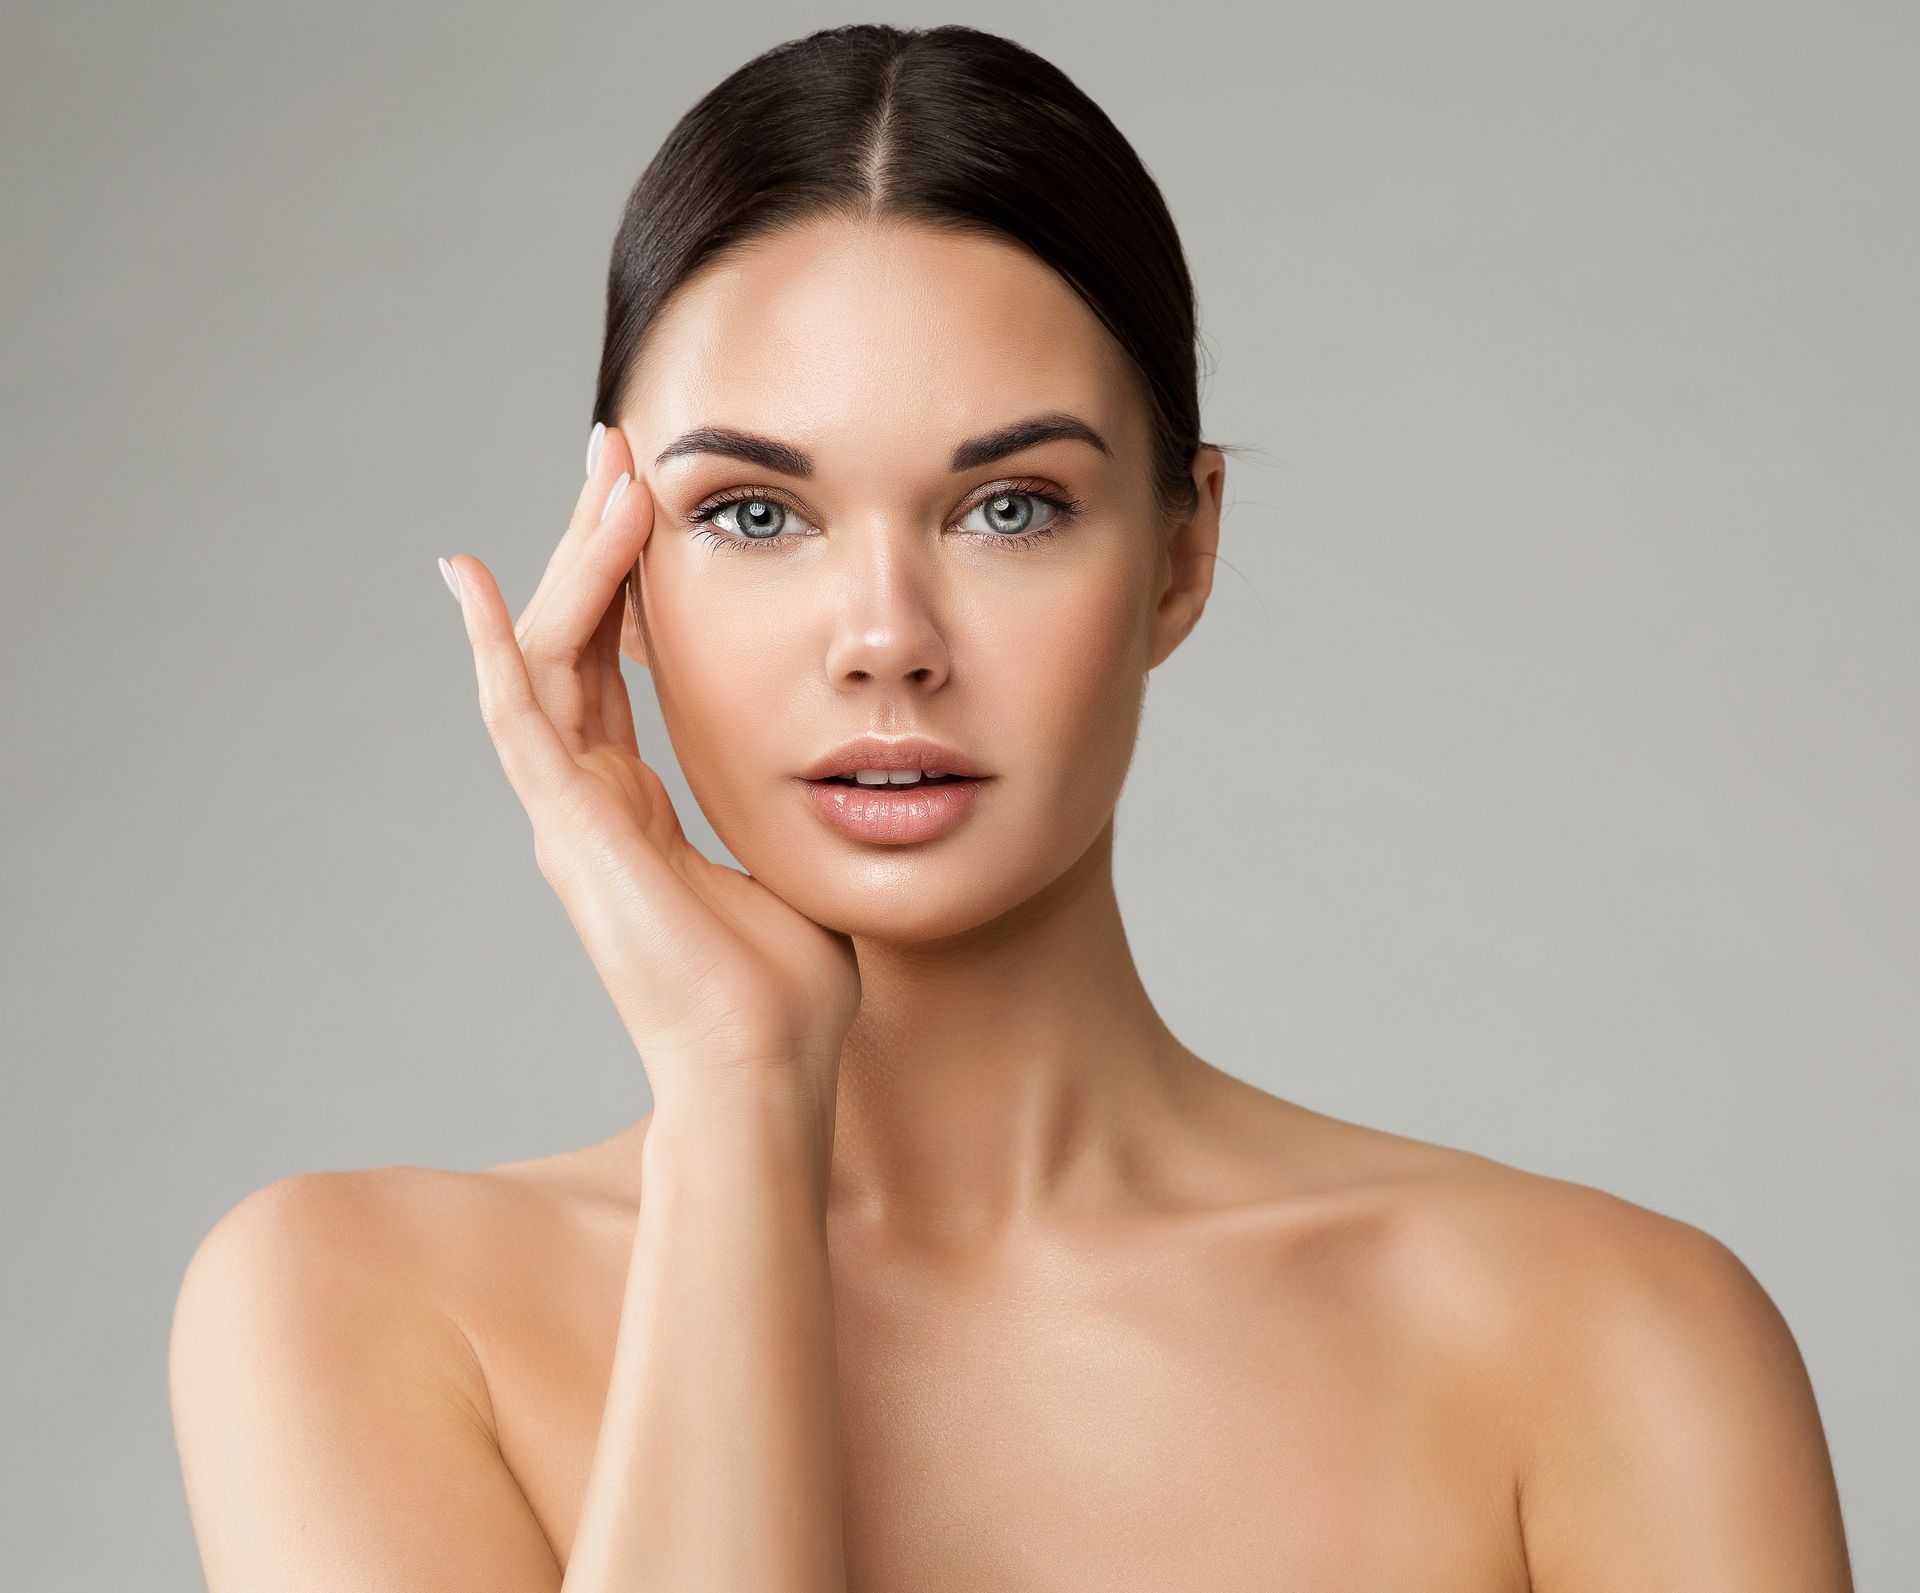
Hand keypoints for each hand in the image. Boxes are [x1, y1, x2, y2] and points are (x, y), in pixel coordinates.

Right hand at [440, 424, 858, 1123]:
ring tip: (608, 474)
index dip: (621, 591)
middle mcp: (588, 807)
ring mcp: (570, 818)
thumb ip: (781, 812)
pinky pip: (516, 717)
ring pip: (545, 661)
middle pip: (571, 648)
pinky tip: (475, 576)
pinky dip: (490, 645)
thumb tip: (827, 774)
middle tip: (615, 452)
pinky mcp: (569, 830)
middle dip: (591, 547)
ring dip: (572, 565)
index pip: (610, 676)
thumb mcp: (791, 868)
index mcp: (635, 816)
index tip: (647, 509)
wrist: (765, 1072)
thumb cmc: (789, 995)